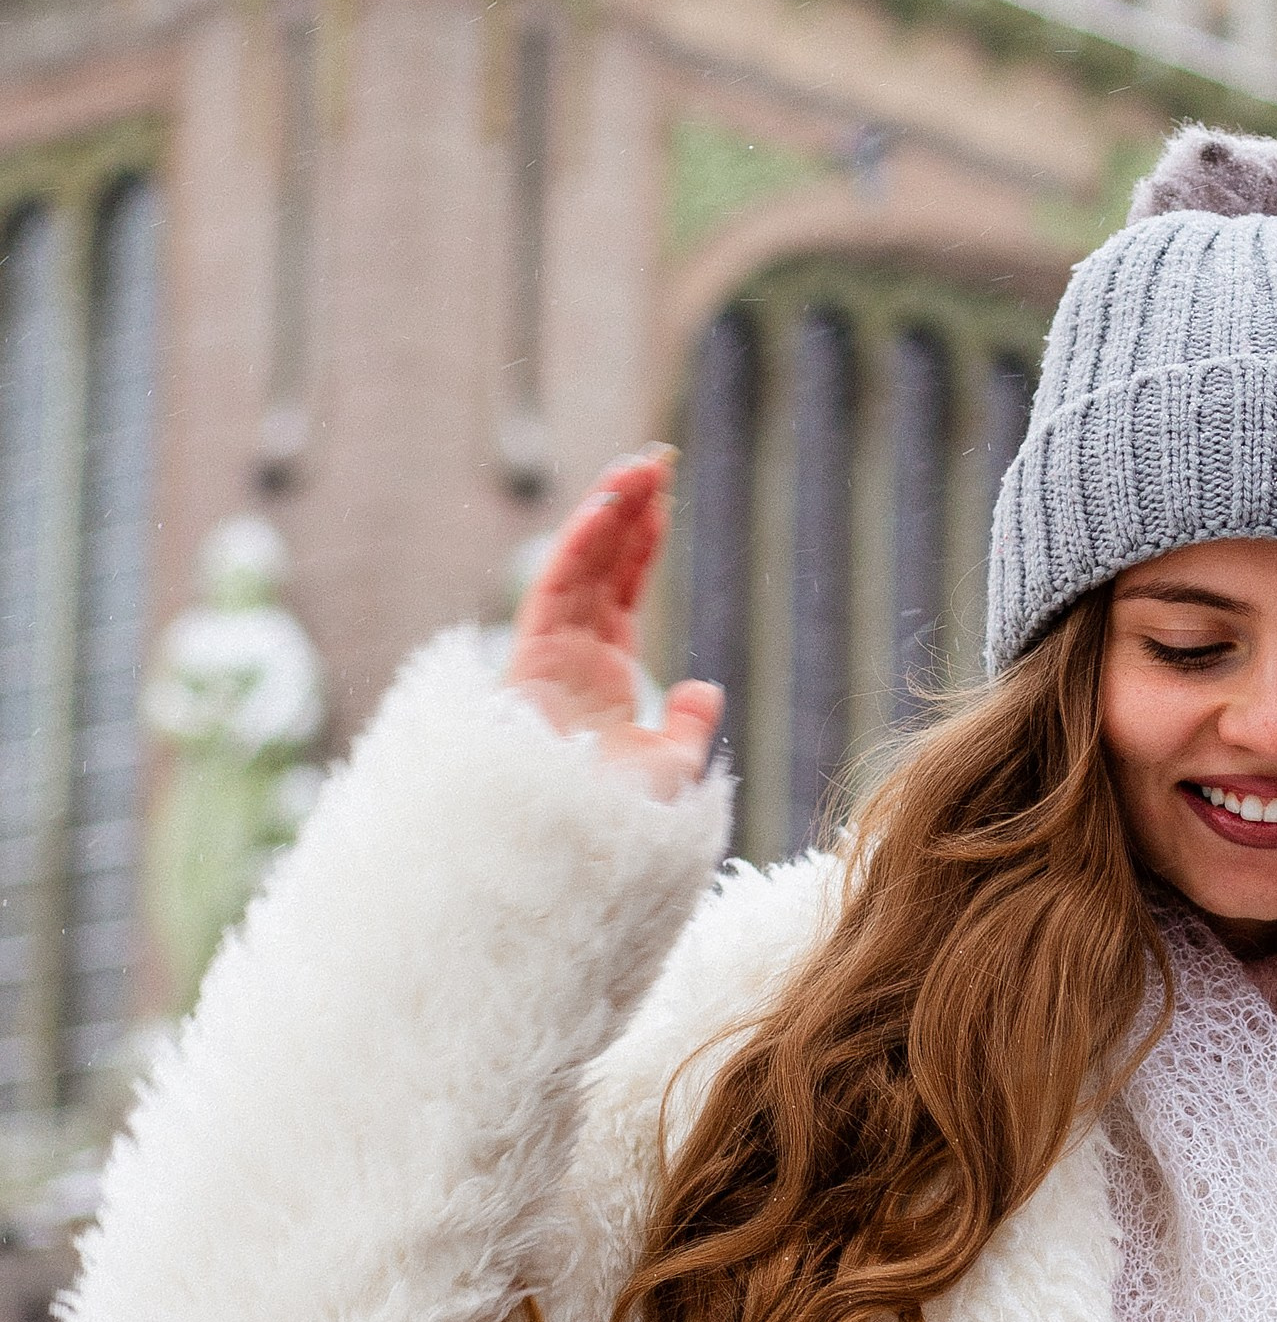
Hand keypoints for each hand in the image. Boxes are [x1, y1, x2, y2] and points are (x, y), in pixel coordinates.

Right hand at [504, 449, 722, 803]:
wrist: (570, 860)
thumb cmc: (614, 829)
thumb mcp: (670, 771)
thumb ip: (687, 727)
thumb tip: (704, 685)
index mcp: (601, 680)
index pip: (620, 594)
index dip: (639, 546)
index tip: (662, 501)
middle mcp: (570, 660)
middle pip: (597, 569)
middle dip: (624, 513)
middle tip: (655, 461)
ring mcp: (547, 659)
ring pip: (577, 569)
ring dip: (605, 515)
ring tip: (640, 468)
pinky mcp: (528, 663)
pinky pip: (555, 590)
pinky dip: (580, 546)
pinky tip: (609, 506)